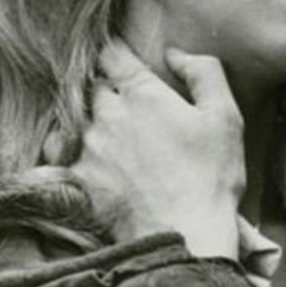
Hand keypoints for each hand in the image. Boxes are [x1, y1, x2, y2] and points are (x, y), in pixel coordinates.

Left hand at [70, 39, 244, 257]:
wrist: (184, 236)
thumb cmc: (211, 177)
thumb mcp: (225, 117)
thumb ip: (204, 73)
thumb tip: (174, 54)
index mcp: (142, 93)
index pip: (112, 54)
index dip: (114, 50)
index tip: (118, 53)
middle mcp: (107, 115)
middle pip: (91, 86)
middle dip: (103, 88)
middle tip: (120, 99)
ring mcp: (88, 148)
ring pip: (75, 120)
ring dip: (88, 122)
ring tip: (107, 134)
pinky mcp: (77, 180)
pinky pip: (60, 158)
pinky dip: (68, 155)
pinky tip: (85, 162)